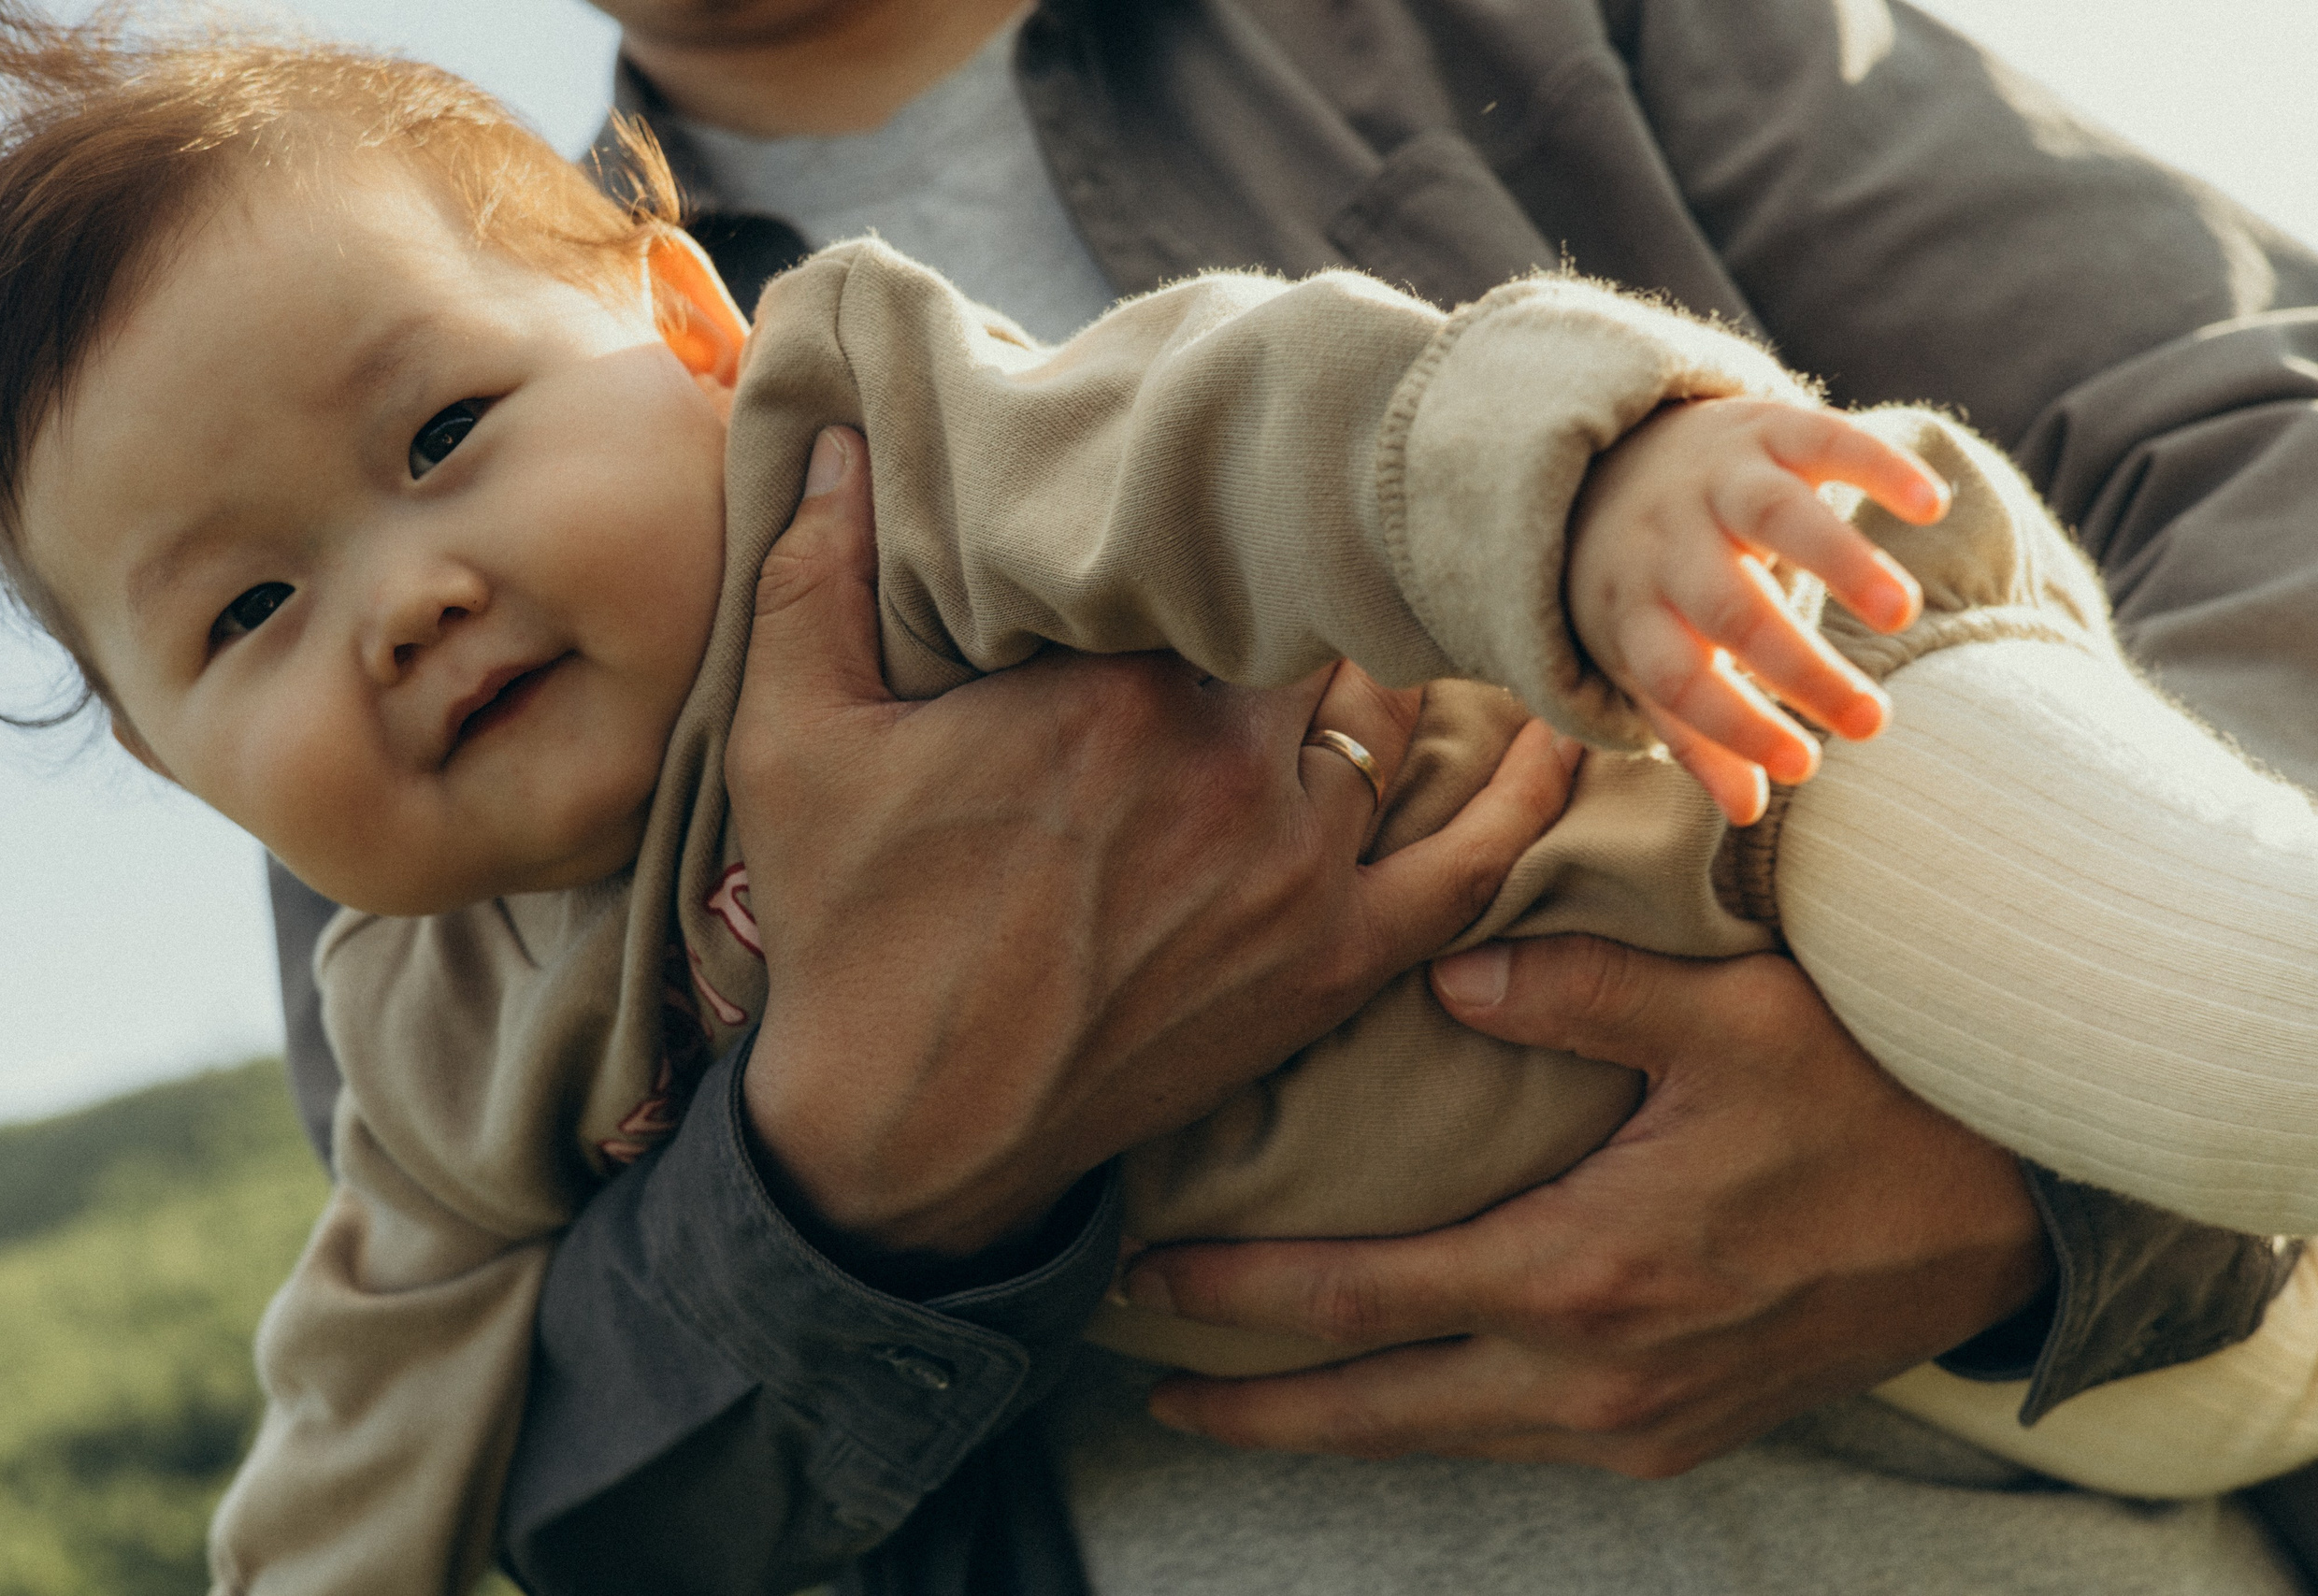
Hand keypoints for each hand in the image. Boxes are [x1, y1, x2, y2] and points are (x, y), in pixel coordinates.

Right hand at [729, 429, 1581, 1259]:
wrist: (910, 1133)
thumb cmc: (848, 931)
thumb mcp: (796, 742)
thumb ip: (813, 575)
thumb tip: (842, 435)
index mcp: (1117, 687)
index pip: (1223, 544)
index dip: (1224, 508)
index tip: (1218, 484)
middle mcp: (1231, 763)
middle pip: (1322, 616)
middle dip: (1305, 576)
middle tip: (1303, 538)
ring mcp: (1298, 868)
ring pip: (1397, 711)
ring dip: (1394, 658)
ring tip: (1398, 602)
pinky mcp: (1334, 960)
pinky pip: (1473, 861)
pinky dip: (1522, 792)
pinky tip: (1549, 731)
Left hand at [1127, 935, 2047, 1476]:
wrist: (2009, 1219)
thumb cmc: (1870, 1102)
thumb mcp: (1729, 1018)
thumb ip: (1574, 993)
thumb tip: (1438, 975)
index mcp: (1583, 1274)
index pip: (1364, 1297)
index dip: (1242, 1293)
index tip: (1143, 1279)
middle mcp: (1594, 1380)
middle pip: (1375, 1409)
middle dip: (1253, 1399)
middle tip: (1145, 1375)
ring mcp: (1638, 1428)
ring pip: (1440, 1439)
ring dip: (1332, 1421)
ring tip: (1240, 1395)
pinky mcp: (1675, 1439)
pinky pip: (1512, 1443)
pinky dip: (1427, 1423)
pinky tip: (1393, 1394)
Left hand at [1568, 399, 1944, 823]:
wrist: (1623, 458)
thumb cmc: (1652, 588)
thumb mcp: (1648, 659)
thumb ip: (1692, 733)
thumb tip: (1748, 812)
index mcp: (1633, 612)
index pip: (1677, 682)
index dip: (1735, 728)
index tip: (1804, 768)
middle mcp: (1667, 542)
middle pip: (1729, 608)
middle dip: (1799, 668)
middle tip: (1874, 723)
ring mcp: (1717, 478)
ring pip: (1772, 514)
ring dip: (1838, 562)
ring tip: (1902, 616)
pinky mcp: (1768, 427)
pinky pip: (1821, 436)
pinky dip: (1876, 466)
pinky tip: (1930, 505)